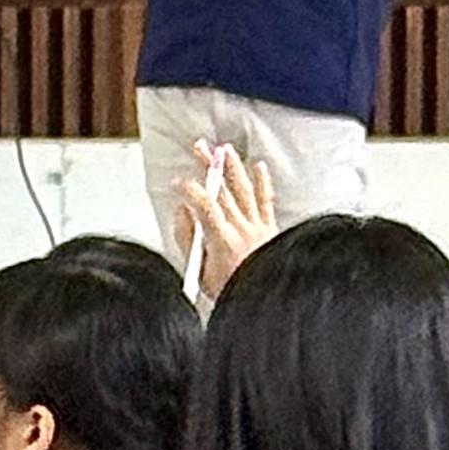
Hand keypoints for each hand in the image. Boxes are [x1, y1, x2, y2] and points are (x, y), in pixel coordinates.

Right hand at [173, 141, 277, 299]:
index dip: (189, 189)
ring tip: (226, 149)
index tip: (178, 183)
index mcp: (222, 240)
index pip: (204, 204)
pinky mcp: (270, 229)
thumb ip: (187, 239)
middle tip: (200, 148)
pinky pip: (266, 201)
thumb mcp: (199, 272)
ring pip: (244, 189)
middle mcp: (242, 229)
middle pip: (223, 190)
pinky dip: (263, 182)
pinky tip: (259, 167)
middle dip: (209, 166)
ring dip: (234, 167)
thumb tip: (182, 213)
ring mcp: (258, 227)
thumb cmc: (233, 292)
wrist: (266, 300)